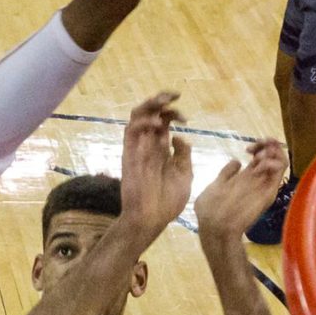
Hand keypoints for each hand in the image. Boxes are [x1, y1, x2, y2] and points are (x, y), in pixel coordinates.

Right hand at [115, 93, 193, 245]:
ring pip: (136, 116)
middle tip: (174, 95)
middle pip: (149, 112)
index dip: (173, 111)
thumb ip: (183, 154)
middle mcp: (148, 144)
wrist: (152, 219)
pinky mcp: (129, 155)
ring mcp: (137, 148)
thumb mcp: (185, 174)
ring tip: (164, 102)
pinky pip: (130, 132)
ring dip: (150, 105)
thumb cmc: (168, 202)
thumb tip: (179, 136)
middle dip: (161, 99)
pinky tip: (156, 123)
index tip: (186, 116)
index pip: (163, 121)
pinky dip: (142, 122)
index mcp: (161, 148)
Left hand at [191, 139, 290, 243]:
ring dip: (272, 151)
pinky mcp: (269, 191)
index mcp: (245, 177)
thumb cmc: (210, 210)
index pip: (260, 156)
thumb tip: (237, 161)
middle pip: (273, 155)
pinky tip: (261, 163)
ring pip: (280, 160)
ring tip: (259, 157)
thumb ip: (225, 174)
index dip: (258, 146)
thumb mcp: (214, 187)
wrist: (216, 227)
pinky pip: (281, 171)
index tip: (247, 148)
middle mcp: (258, 179)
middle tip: (255, 148)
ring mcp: (265, 185)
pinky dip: (275, 161)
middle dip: (268, 144)